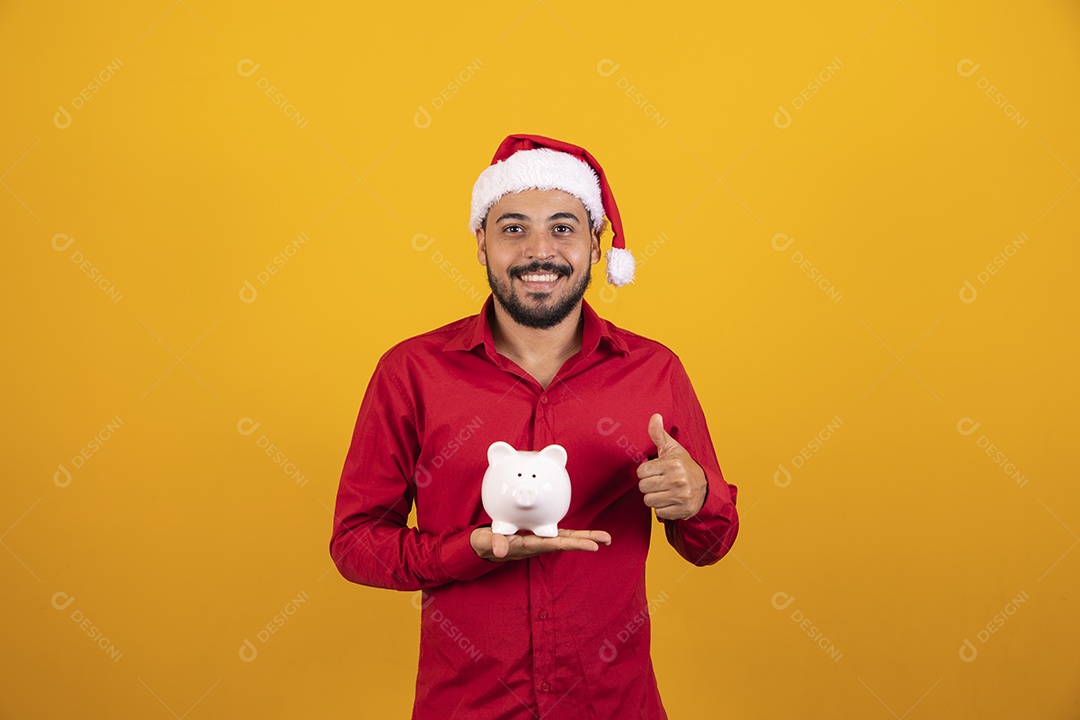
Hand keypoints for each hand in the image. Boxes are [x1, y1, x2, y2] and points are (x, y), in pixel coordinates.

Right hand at [470, 527, 610, 561]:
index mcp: (528, 546)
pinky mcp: (540, 536)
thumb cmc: (487, 543)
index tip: (593, 547)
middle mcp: (539, 545)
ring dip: (585, 538)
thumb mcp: (487, 542)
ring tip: (606, 538)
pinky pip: (561, 535)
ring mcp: (541, 540)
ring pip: (566, 539)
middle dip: (586, 541)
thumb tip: (499, 550)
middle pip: (566, 542)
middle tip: (607, 539)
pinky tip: (588, 535)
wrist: (486, 547)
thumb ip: (494, 543)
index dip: (574, 545)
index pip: (554, 545)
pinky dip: (575, 535)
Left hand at [637, 413, 706, 519]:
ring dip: (654, 497)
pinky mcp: (682, 511)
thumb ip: (659, 434)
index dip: (646, 471)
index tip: (656, 470)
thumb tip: (654, 416)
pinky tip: (670, 500)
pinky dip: (662, 508)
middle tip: (660, 481)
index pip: (641, 471)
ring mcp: (681, 497)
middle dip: (649, 485)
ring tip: (664, 490)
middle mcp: (678, 480)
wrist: (704, 486)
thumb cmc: (683, 465)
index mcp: (673, 464)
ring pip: (649, 501)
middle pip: (643, 487)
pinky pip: (658, 512)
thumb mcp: (672, 448)